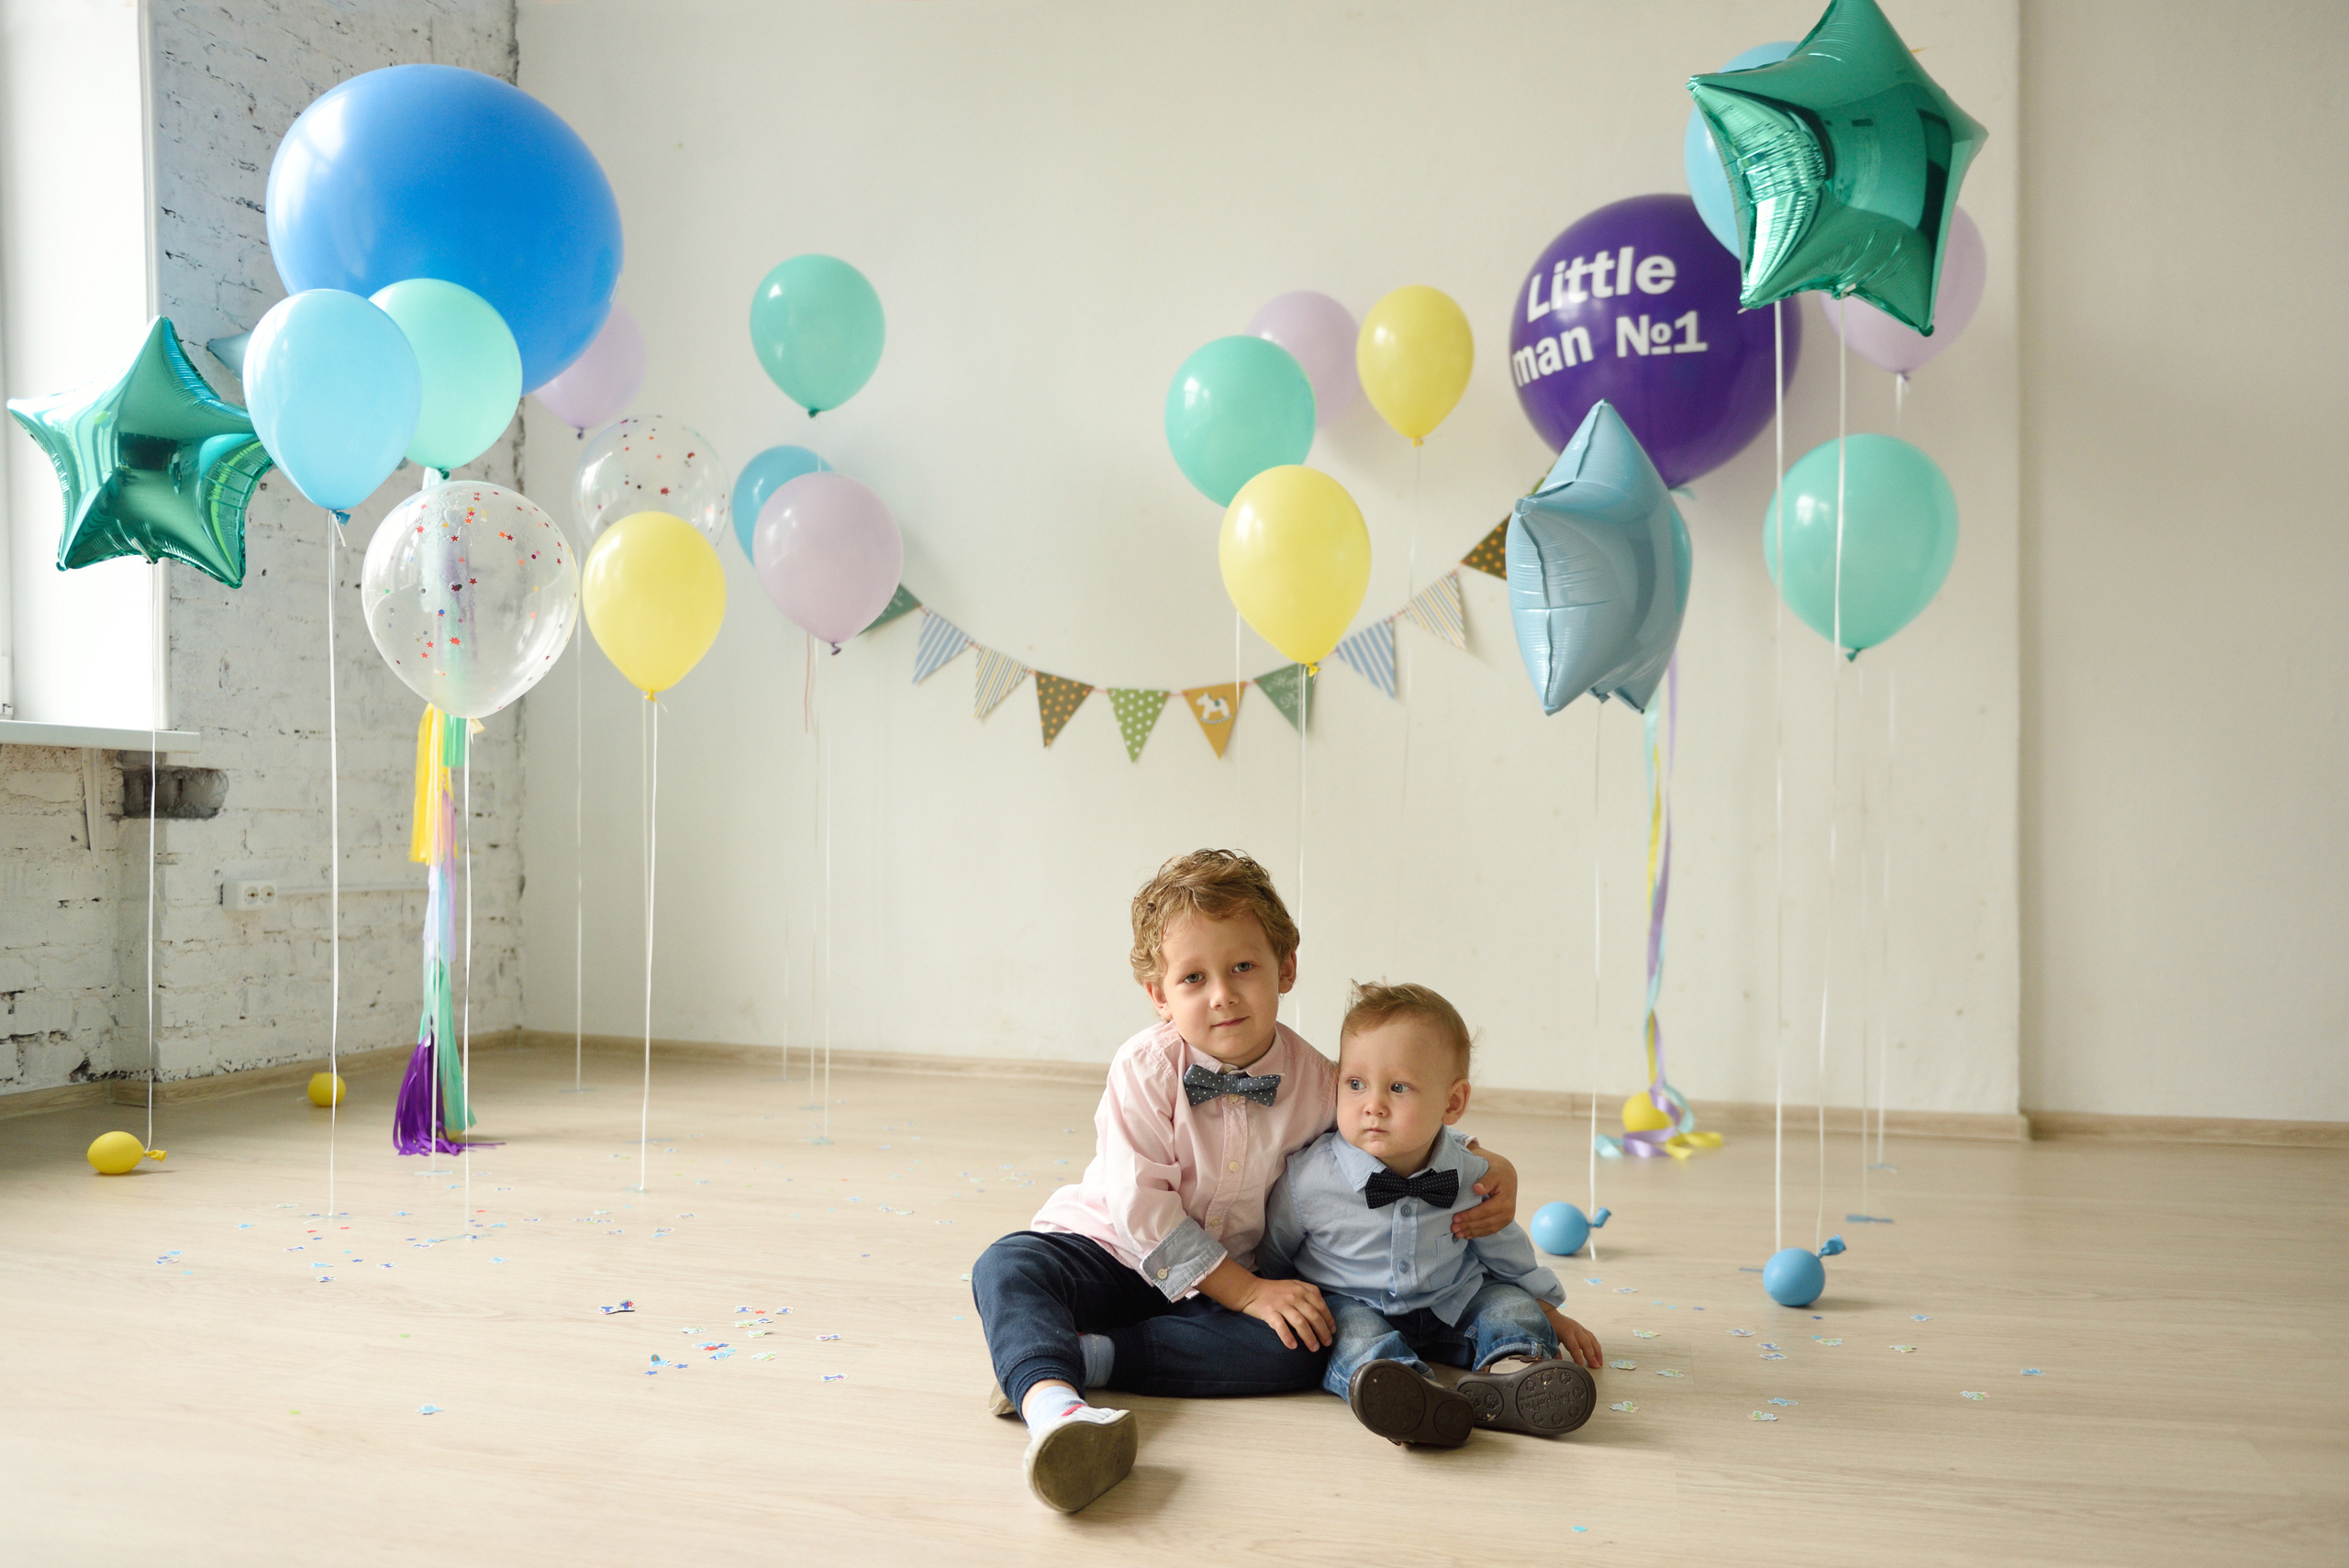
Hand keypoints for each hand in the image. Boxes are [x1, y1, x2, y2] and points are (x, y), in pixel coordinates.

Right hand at [1197, 1258, 1334, 1350]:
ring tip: (1314, 1348)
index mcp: (1302, 1289)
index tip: (1332, 1331)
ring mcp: (1281, 1303)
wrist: (1250, 1290)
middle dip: (1323, 1331)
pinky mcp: (1269, 1312)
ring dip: (1309, 1337)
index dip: (1329, 1320)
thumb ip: (1309, 1294)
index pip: (1321, 1305)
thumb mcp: (1294, 1286)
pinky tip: (1293, 1346)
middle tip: (1327, 1343)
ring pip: (1300, 1322)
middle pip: (1313, 1315)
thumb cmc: (1275, 1291)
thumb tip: (1324, 1311)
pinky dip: (1288, 1337)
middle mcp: (1294, 1295)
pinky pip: (1281, 1326)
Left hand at [1454, 1139, 1517, 1239]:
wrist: (1507, 1174)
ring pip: (1487, 1229)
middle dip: (1468, 1226)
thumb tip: (1477, 1189)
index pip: (1484, 1211)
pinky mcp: (1503, 1221)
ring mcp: (1506, 1218)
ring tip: (1458, 1234)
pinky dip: (1478, 1233)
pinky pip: (1490, 1230)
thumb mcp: (1493, 1172)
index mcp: (1505, 1200)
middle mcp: (1508, 1212)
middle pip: (1485, 1222)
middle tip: (1453, 1228)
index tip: (1455, 1217)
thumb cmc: (1498, 1171)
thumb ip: (1486, 1180)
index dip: (1469, 1216)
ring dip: (1472, 1232)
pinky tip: (1468, 1235)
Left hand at [1543, 1304, 1602, 1368]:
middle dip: (1592, 1355)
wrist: (1550, 1314)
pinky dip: (1596, 1346)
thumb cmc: (1550, 1326)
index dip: (1578, 1357)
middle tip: (1596, 1366)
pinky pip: (1591, 1337)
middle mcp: (1575, 1329)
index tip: (1581, 1367)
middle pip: (1586, 1343)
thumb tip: (1558, 1363)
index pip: (1574, 1346)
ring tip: (1600, 1362)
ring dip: (1597, 1351)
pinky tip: (1598, 1354)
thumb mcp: (1550, 1338)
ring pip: (1592, 1339)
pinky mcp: (1582, 1328)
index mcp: (1566, 1331)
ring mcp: (1580, 1328)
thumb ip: (1555, 1351)